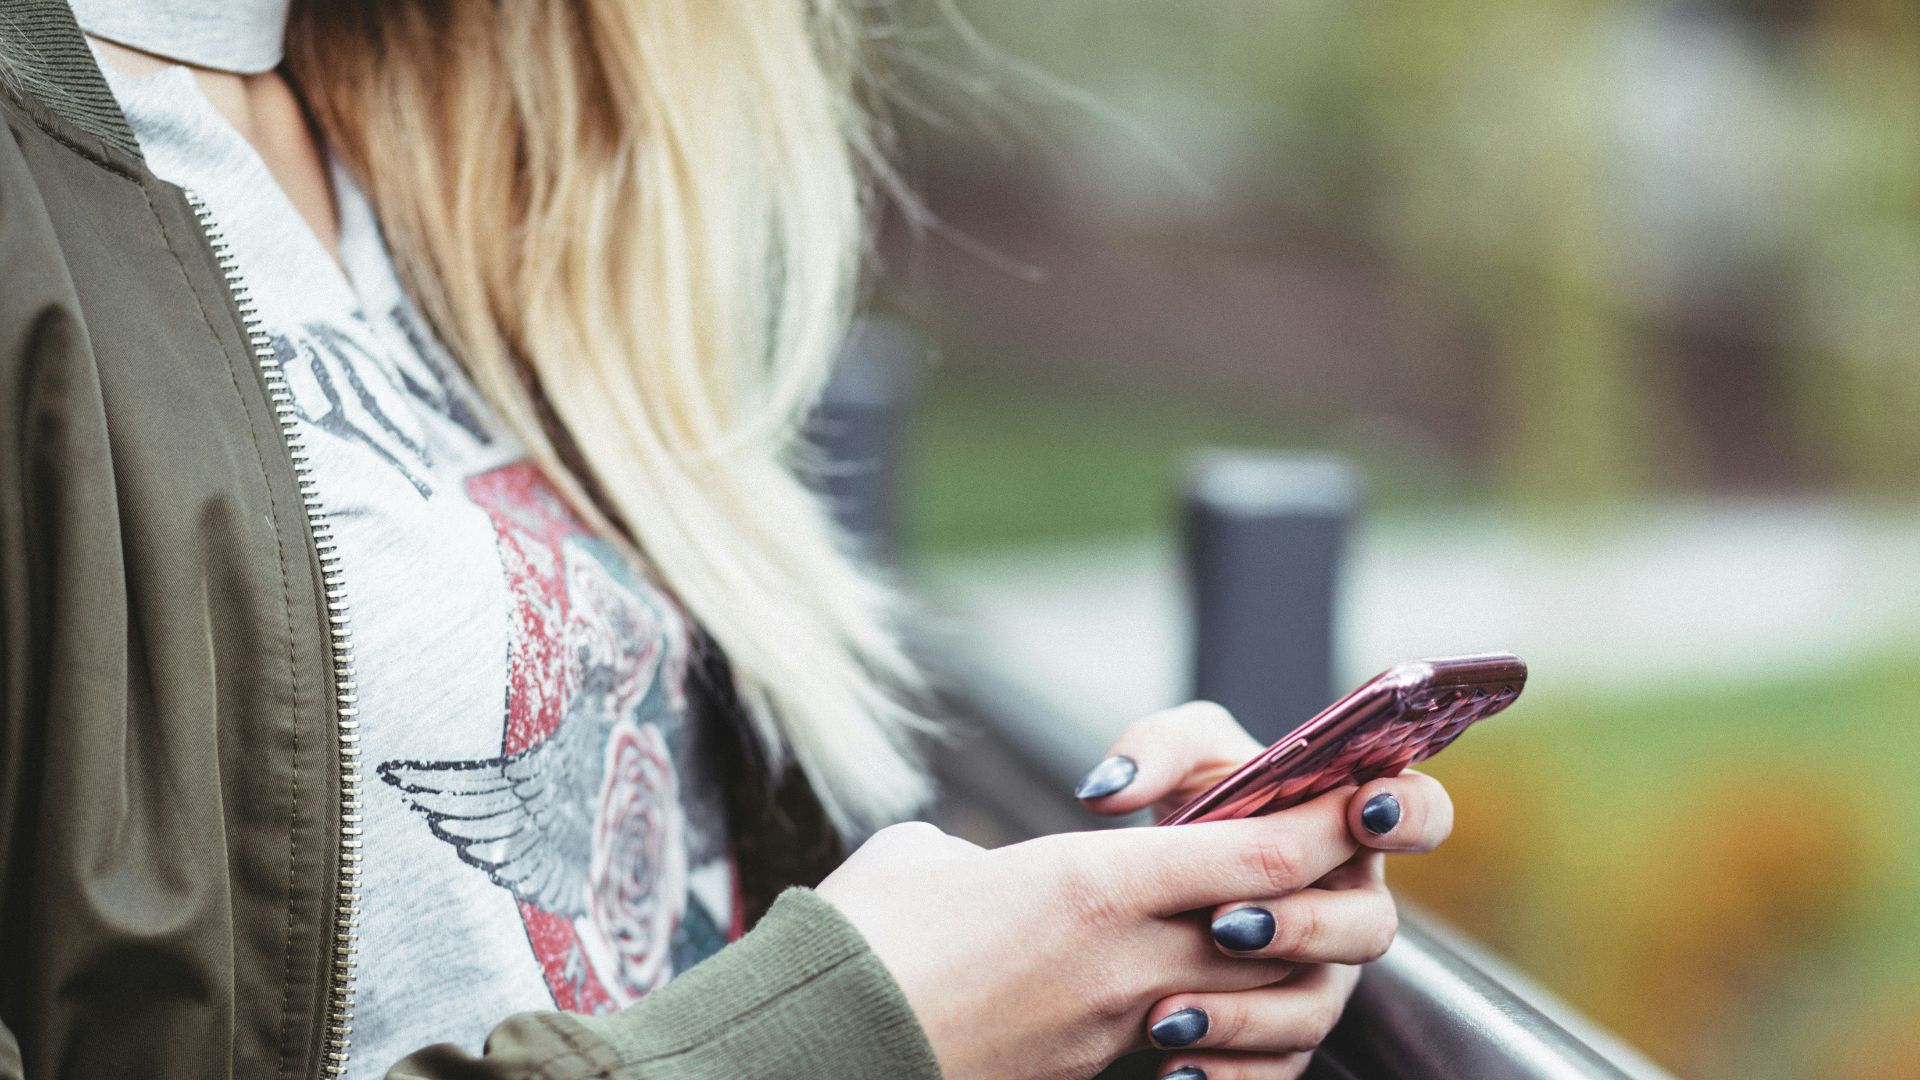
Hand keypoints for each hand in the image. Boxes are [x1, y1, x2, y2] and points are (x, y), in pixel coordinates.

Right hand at [816, 786, 1368, 1079]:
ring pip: (1246, 999)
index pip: (1255, 854)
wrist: (817, 1054)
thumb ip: (979, 854)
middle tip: (1320, 862)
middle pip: (1275, 929)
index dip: (1319, 825)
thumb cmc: (861, 940)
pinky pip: (1187, 1052)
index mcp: (1092, 884)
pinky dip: (1214, 1031)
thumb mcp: (922, 858)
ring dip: (1274, 969)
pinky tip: (1192, 1015)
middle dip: (1316, 896)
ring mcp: (1112, 1028)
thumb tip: (979, 873)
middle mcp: (1124, 960)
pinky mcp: (1086, 1074)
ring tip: (1260, 935)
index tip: (1354, 799)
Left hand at [1075, 702, 1455, 1078]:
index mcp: (1349, 824)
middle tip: (1226, 923)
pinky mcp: (1286, 1031)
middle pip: (1370, 926)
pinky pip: (1278, 1064)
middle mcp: (1349, 903)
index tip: (1363, 811)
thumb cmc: (1194, 801)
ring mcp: (1324, 973)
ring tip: (1171, 1012)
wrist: (1154, 883)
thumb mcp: (1178, 755)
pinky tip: (1175, 1068)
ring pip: (1317, 1007)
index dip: (1408, 814)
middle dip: (1303, 925)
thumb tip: (1111, 789)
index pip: (1420, 814)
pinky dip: (1228, 1072)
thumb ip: (1155, 750)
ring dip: (1248, 1011)